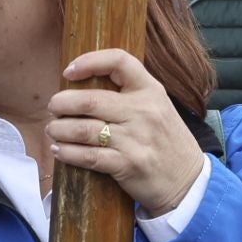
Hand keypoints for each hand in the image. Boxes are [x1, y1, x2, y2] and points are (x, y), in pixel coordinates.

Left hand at [46, 49, 205, 216]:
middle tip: (53, 107)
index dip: (89, 61)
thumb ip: (129, 95)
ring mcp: (136, 139)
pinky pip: (88, 156)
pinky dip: (68, 153)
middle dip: (62, 103)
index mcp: (151, 91)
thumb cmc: (165, 141)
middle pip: (91, 100)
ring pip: (84, 129)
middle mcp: (144, 111)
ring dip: (60, 129)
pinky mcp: (128, 164)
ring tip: (53, 130)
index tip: (69, 71)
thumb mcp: (157, 108)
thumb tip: (83, 86)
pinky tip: (59, 150)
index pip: (119, 61)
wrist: (187, 181)